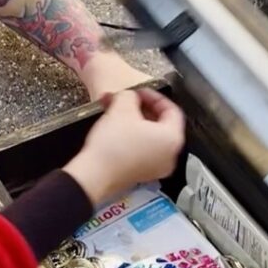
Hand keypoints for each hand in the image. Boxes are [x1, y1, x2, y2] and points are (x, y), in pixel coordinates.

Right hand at [65, 88, 184, 206]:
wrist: (95, 176)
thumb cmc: (113, 146)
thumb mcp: (122, 108)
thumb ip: (131, 96)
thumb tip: (131, 97)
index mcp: (173, 139)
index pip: (171, 109)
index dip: (153, 96)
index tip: (138, 91)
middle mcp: (170, 156)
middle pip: (161, 123)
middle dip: (140, 108)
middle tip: (125, 100)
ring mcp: (156, 168)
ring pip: (149, 136)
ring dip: (133, 120)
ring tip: (115, 111)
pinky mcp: (142, 174)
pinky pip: (142, 149)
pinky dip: (131, 136)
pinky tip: (115, 128)